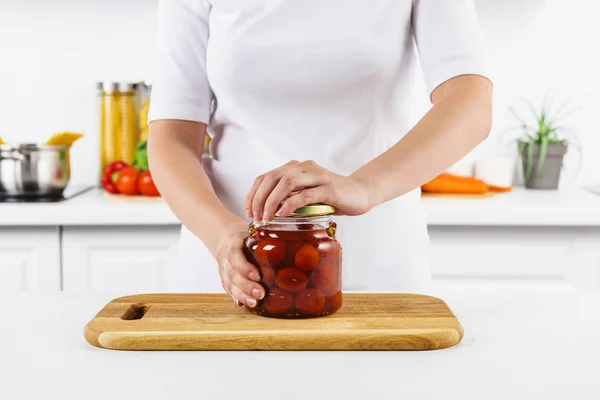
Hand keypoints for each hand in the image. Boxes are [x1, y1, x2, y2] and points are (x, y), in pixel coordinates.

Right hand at [216, 221, 264, 306]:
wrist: (225, 236)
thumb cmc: (245, 234)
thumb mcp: (253, 230)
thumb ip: (268, 237)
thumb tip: (294, 242)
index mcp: (233, 241)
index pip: (235, 254)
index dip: (244, 267)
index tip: (257, 276)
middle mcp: (224, 256)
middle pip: (232, 273)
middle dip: (246, 285)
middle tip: (260, 294)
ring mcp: (222, 267)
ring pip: (229, 283)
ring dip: (241, 294)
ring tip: (254, 303)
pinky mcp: (223, 277)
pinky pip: (227, 288)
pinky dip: (235, 296)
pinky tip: (244, 304)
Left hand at [245, 160, 371, 220]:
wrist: (361, 192)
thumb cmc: (332, 197)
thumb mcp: (307, 195)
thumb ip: (291, 197)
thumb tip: (268, 212)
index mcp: (296, 168)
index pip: (266, 176)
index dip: (253, 193)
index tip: (249, 210)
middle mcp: (304, 168)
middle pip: (272, 177)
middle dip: (259, 198)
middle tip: (255, 216)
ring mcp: (317, 176)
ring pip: (286, 183)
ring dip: (271, 200)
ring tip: (266, 217)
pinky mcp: (329, 188)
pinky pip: (305, 194)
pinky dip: (290, 204)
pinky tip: (282, 214)